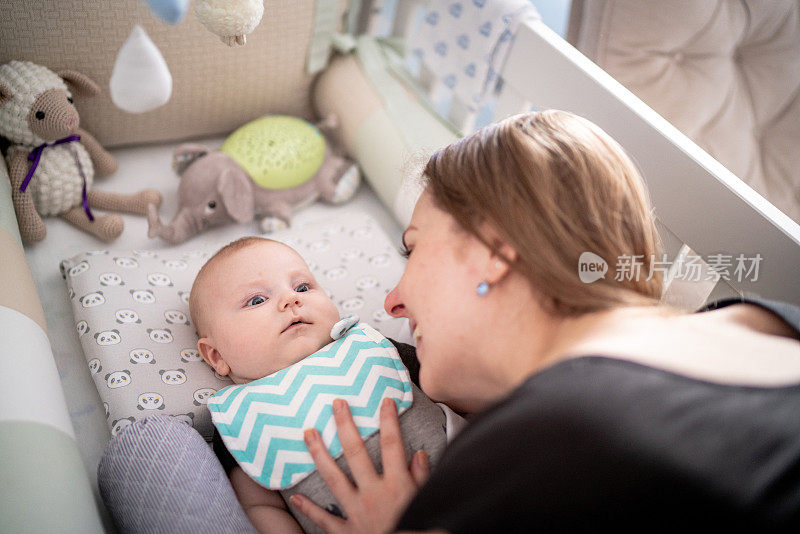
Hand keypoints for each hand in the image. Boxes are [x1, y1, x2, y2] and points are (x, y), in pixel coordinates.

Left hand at [291, 397, 429, 533]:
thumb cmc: (419, 530)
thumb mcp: (428, 502)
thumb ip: (423, 478)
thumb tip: (419, 453)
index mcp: (397, 485)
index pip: (392, 444)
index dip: (388, 420)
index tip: (384, 400)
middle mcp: (374, 494)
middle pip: (356, 453)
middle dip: (345, 426)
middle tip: (336, 404)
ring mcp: (357, 512)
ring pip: (334, 478)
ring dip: (319, 454)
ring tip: (308, 433)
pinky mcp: (346, 532)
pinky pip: (325, 519)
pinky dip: (310, 508)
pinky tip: (296, 496)